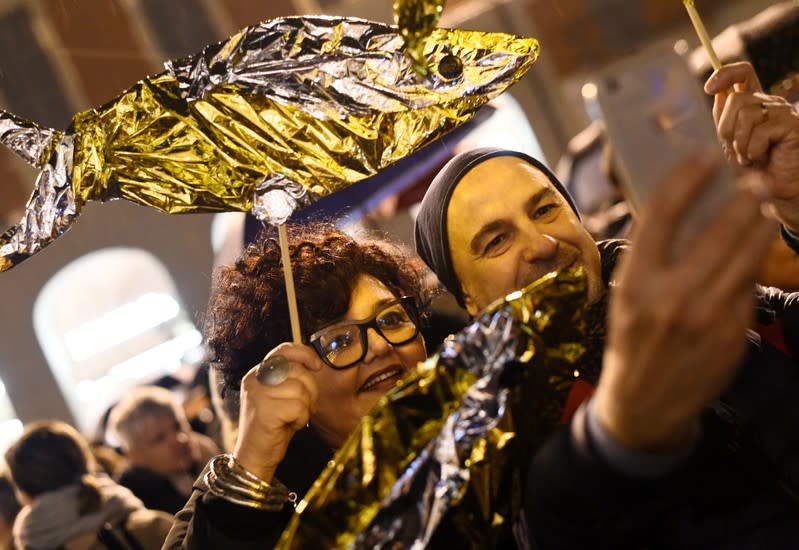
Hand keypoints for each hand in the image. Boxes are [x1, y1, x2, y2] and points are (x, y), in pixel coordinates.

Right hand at [233, 342, 323, 481]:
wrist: (255, 456)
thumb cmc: (273, 425)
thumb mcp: (281, 396)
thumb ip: (291, 378)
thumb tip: (315, 364)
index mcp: (257, 373)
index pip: (284, 350)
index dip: (305, 354)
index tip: (317, 366)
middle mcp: (254, 380)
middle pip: (297, 370)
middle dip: (311, 389)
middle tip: (307, 406)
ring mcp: (257, 395)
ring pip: (300, 389)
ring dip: (305, 406)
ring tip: (295, 417)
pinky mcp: (264, 412)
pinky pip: (298, 407)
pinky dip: (301, 418)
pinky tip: (291, 425)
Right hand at [594, 154, 777, 451]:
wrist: (643, 404)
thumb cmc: (630, 342)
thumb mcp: (625, 296)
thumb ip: (650, 258)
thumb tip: (685, 209)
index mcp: (633, 284)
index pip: (662, 216)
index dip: (687, 179)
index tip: (705, 156)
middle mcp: (670, 299)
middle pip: (719, 232)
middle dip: (744, 199)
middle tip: (753, 181)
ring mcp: (706, 319)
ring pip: (747, 256)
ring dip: (759, 226)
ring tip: (762, 210)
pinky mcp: (733, 335)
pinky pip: (750, 287)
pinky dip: (753, 265)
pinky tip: (751, 254)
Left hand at [705, 62, 798, 229]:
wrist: (775, 190)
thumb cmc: (751, 170)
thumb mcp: (729, 144)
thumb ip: (722, 120)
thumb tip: (714, 94)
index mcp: (752, 104)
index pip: (743, 72)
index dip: (726, 74)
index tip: (708, 88)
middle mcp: (768, 104)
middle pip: (737, 98)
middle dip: (726, 127)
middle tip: (734, 149)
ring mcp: (782, 112)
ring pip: (747, 114)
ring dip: (741, 142)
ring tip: (749, 157)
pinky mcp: (793, 125)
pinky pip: (762, 132)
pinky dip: (755, 151)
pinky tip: (762, 160)